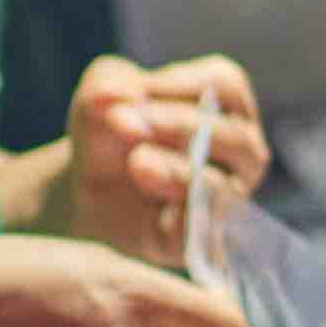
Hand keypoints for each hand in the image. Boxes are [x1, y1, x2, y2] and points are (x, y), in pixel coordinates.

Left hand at [57, 53, 269, 264]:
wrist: (86, 197)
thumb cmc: (107, 138)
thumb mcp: (96, 102)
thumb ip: (105, 89)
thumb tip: (118, 98)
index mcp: (224, 106)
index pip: (226, 85)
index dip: (181, 86)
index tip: (134, 92)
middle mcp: (240, 152)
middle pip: (232, 135)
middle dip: (177, 125)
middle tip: (121, 121)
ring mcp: (229, 199)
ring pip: (221, 187)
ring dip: (176, 171)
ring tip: (136, 162)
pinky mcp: (205, 240)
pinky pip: (204, 232)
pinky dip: (176, 216)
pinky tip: (147, 199)